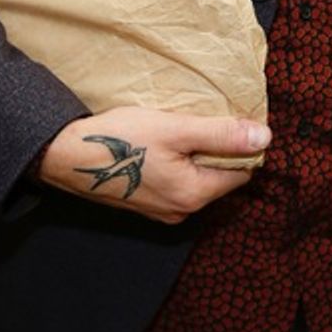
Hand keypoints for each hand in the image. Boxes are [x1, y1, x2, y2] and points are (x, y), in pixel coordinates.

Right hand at [36, 106, 268, 224]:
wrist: (65, 156)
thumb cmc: (121, 141)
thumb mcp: (176, 129)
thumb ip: (222, 134)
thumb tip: (265, 138)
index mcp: (195, 195)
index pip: (242, 172)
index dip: (239, 144)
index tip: (223, 120)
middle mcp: (181, 211)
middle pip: (219, 177)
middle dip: (215, 149)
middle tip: (194, 122)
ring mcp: (161, 211)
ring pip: (196, 179)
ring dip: (194, 156)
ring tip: (175, 131)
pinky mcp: (144, 204)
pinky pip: (175, 183)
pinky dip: (175, 164)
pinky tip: (158, 146)